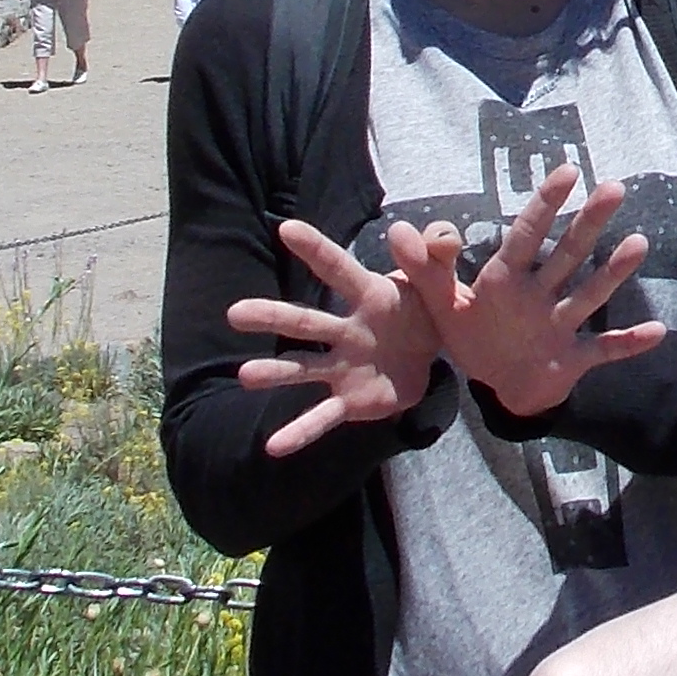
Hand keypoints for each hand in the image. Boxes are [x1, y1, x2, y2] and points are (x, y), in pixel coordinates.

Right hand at [230, 216, 443, 454]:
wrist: (431, 357)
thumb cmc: (424, 308)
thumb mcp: (440, 281)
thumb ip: (439, 255)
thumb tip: (442, 233)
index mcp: (369, 296)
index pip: (340, 269)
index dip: (317, 248)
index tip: (287, 228)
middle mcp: (346, 330)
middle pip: (306, 322)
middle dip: (272, 317)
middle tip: (234, 312)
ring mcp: (342, 367)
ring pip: (304, 369)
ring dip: (276, 373)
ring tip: (245, 375)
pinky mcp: (350, 400)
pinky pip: (323, 417)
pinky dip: (300, 432)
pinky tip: (274, 446)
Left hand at [398, 166, 671, 419]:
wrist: (500, 386)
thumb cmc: (473, 337)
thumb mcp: (442, 306)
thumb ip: (423, 270)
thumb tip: (395, 228)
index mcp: (505, 281)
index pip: (525, 235)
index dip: (543, 205)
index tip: (566, 171)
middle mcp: (539, 296)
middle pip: (565, 255)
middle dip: (587, 224)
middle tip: (614, 187)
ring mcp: (560, 326)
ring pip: (587, 295)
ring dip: (612, 272)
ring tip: (639, 243)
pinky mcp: (574, 359)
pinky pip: (604, 350)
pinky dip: (629, 344)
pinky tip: (657, 332)